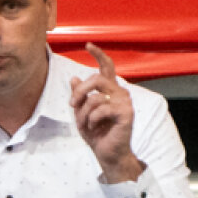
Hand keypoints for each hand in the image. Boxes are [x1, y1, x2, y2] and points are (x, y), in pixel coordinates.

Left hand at [69, 44, 143, 182]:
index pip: (106, 67)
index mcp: (110, 91)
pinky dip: (91, 120)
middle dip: (78, 93)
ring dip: (83, 113)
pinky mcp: (126, 113)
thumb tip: (73, 78)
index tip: (88, 45)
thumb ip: (79, 97)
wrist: (107, 153)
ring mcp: (125, 102)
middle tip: (72, 105)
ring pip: (95, 97)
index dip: (99, 55)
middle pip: (95, 79)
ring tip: (86, 124)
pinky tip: (95, 127)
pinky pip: (101, 109)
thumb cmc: (97, 134)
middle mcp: (120, 93)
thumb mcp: (82, 113)